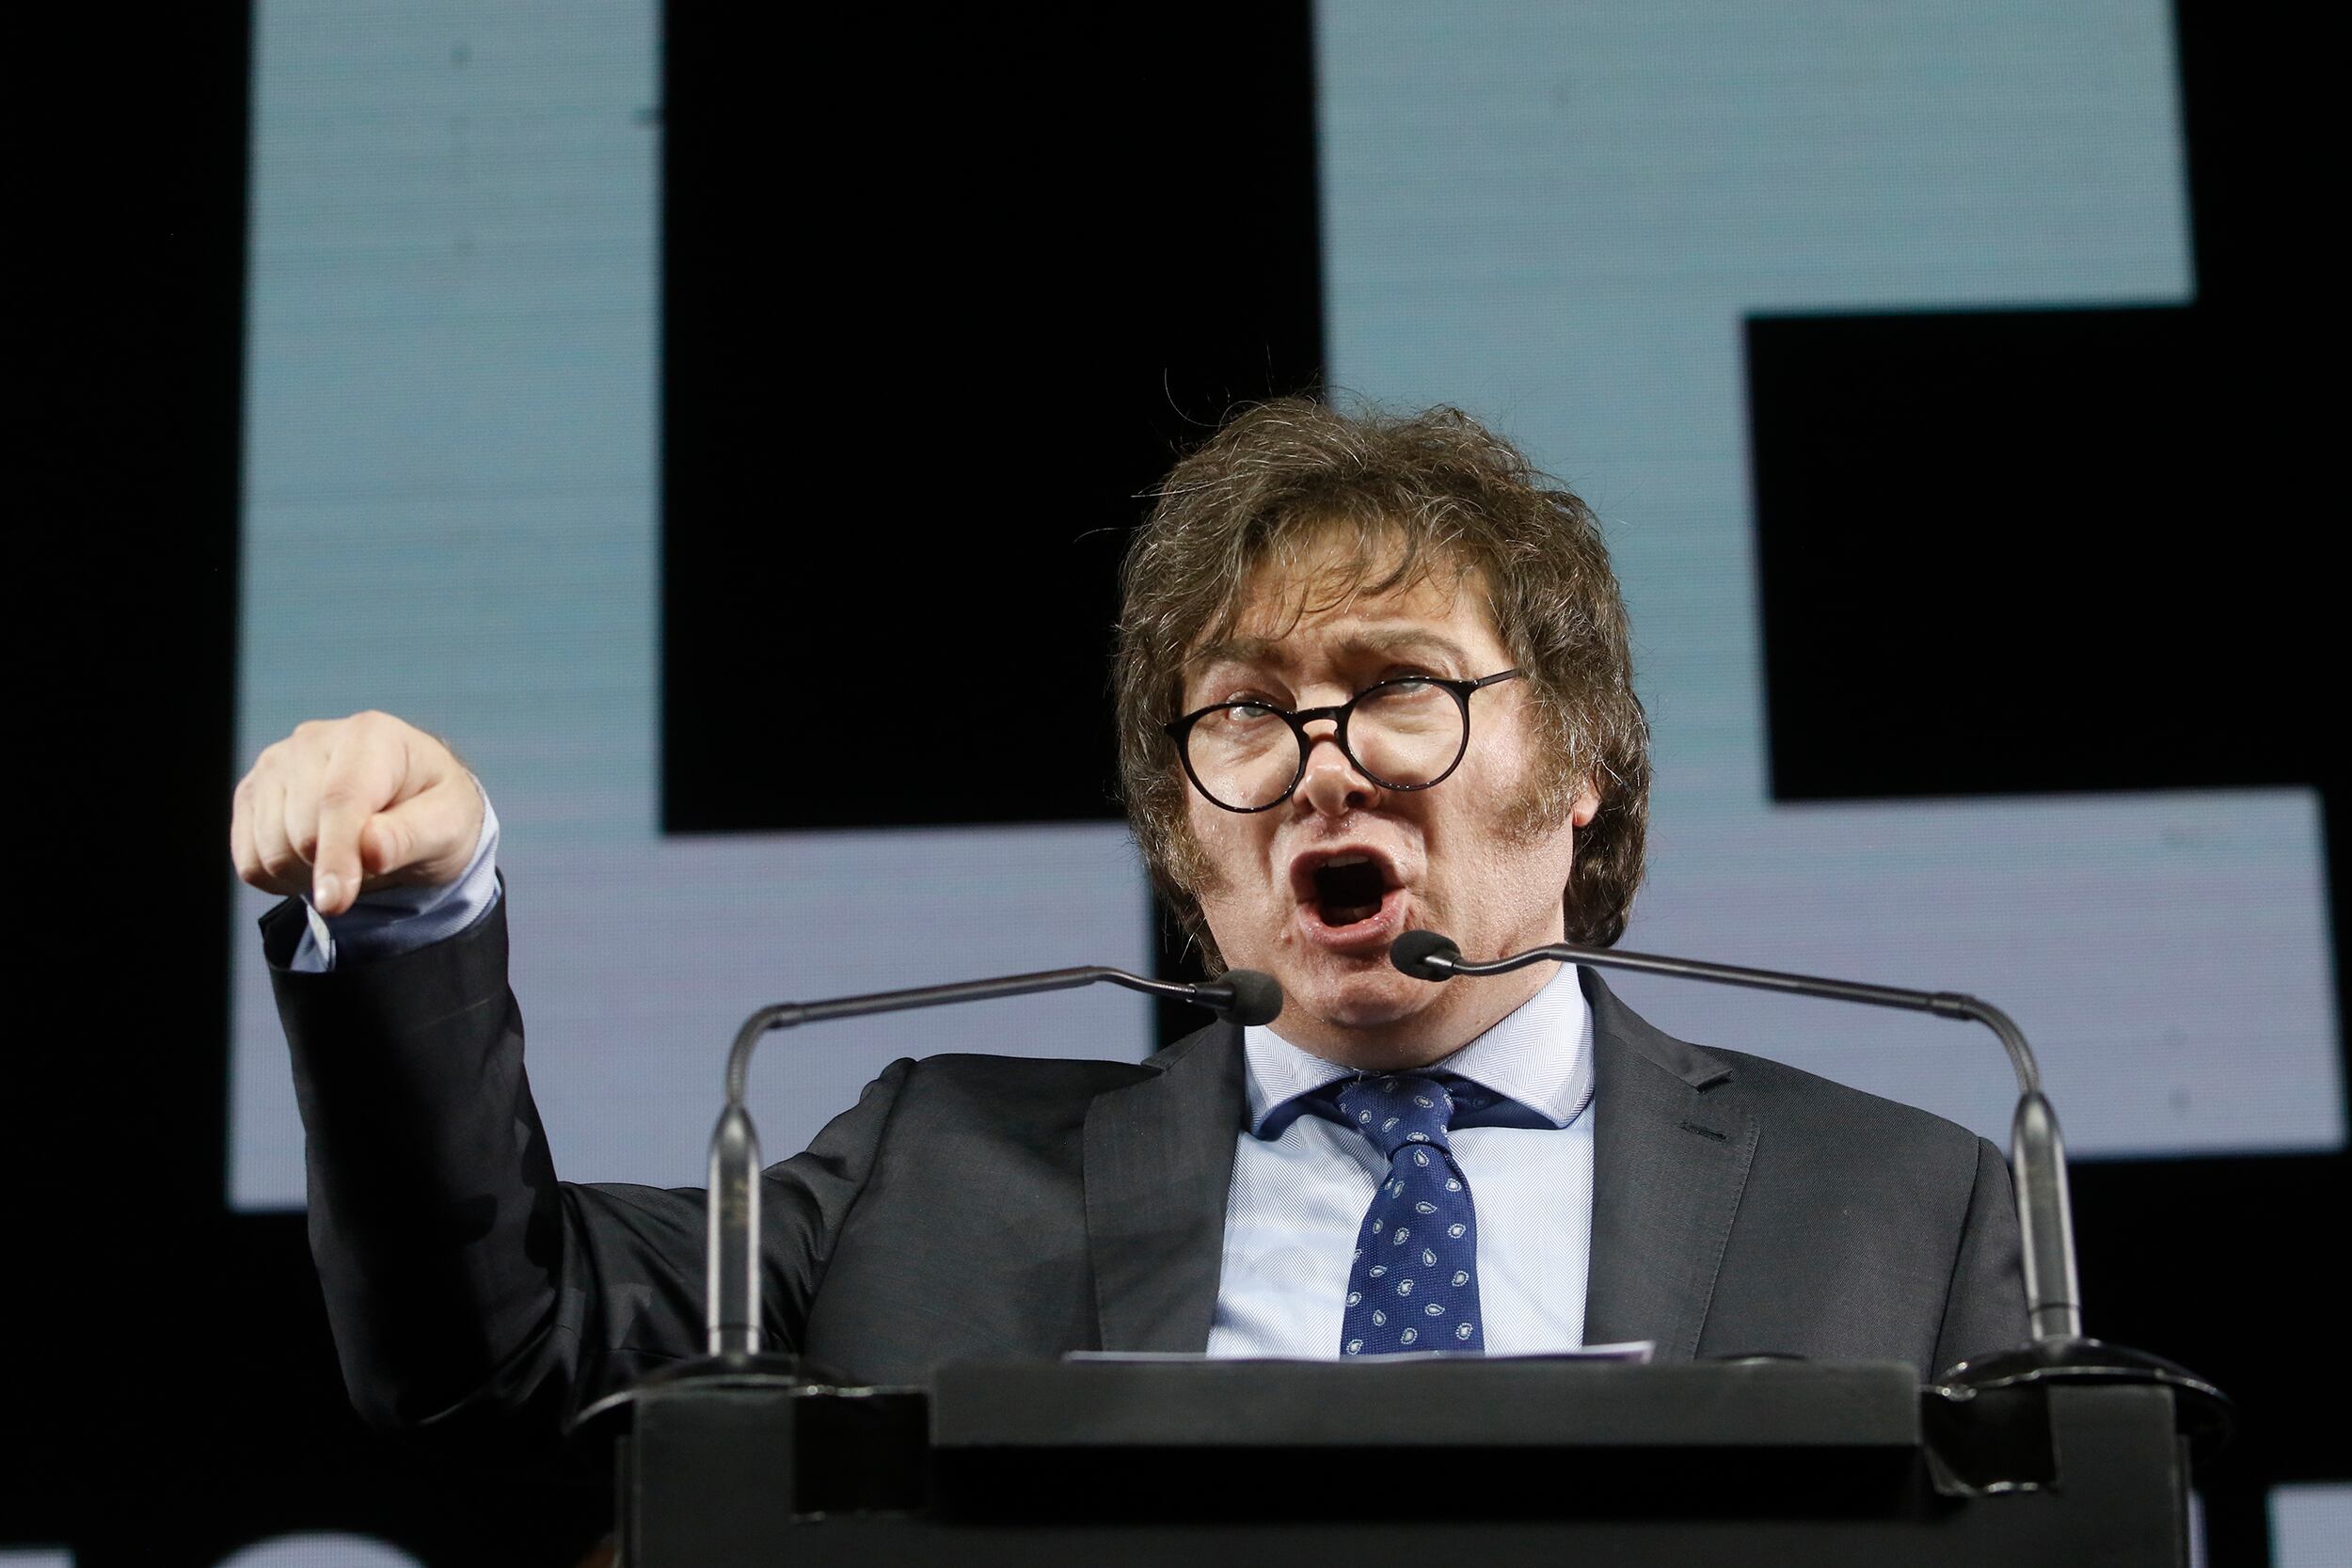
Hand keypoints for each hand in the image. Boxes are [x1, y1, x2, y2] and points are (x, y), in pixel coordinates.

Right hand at [230, 711, 485, 915]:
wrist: (411, 805)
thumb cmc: (435, 811)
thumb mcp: (450, 825)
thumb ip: (413, 837)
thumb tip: (371, 850)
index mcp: (370, 735)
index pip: (340, 799)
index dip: (337, 854)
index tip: (337, 900)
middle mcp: (312, 740)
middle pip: (301, 831)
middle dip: (338, 866)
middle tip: (376, 862)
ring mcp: (275, 765)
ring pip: (270, 851)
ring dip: (310, 876)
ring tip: (350, 859)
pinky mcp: (251, 794)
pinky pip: (249, 862)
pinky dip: (282, 879)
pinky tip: (317, 861)